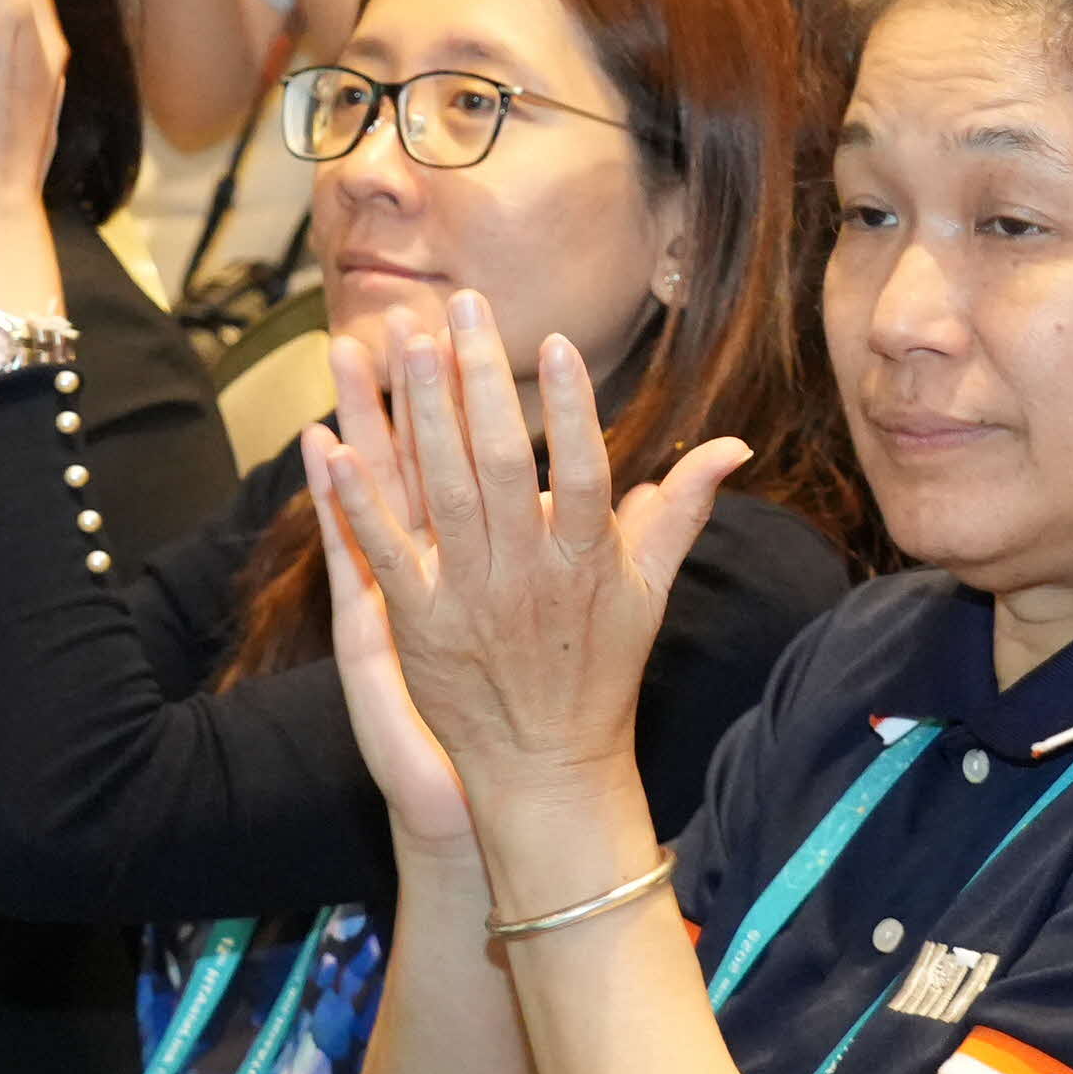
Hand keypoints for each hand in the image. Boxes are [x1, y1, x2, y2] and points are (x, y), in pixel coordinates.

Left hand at [298, 291, 746, 833]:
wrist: (546, 765)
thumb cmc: (601, 669)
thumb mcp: (651, 588)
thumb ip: (682, 508)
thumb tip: (734, 445)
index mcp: (587, 561)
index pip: (586, 473)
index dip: (574, 409)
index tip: (558, 344)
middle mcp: (527, 575)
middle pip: (503, 466)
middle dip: (481, 382)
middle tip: (463, 308)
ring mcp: (468, 598)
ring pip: (441, 494)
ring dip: (420, 418)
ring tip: (407, 346)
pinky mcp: (417, 624)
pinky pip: (384, 554)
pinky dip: (360, 503)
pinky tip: (338, 446)